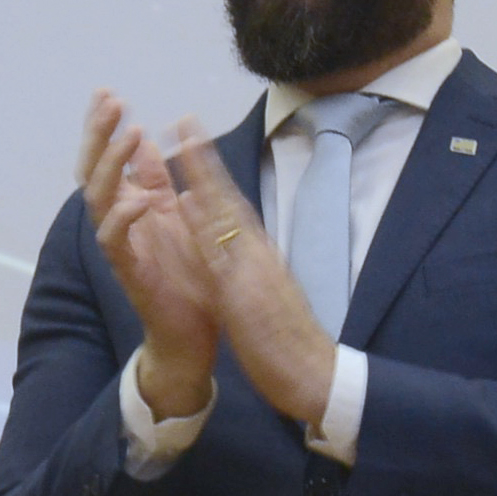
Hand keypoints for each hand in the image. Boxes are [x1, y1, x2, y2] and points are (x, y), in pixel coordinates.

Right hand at [79, 92, 217, 418]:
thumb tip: (149, 140)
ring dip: (111, 165)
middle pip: (94, 169)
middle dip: (100, 134)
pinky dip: (123, 218)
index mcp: (131, 205)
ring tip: (130, 133)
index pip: (108, 157)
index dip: (103, 126)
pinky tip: (137, 197)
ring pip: (98, 199)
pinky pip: (114, 242)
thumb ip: (157, 182)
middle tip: (111, 101)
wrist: (191, 335)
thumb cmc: (185, 279)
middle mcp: (118, 222)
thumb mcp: (176, 218)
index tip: (106, 91)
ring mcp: (120, 247)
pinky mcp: (128, 273)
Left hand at [162, 118, 337, 426]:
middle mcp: (257, 254)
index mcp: (260, 254)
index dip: (211, 170)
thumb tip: (228, 234)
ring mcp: (250, 271)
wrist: (315, 374)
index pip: (232, 204)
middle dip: (203, 161)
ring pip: (220, 217)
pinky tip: (184, 205)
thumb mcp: (264, 289)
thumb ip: (245, 259)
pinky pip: (214, 259)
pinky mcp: (242, 296)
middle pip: (226, 199)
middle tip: (183, 122)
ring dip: (199, 180)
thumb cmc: (287, 335)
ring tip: (180, 144)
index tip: (192, 137)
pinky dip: (199, 230)